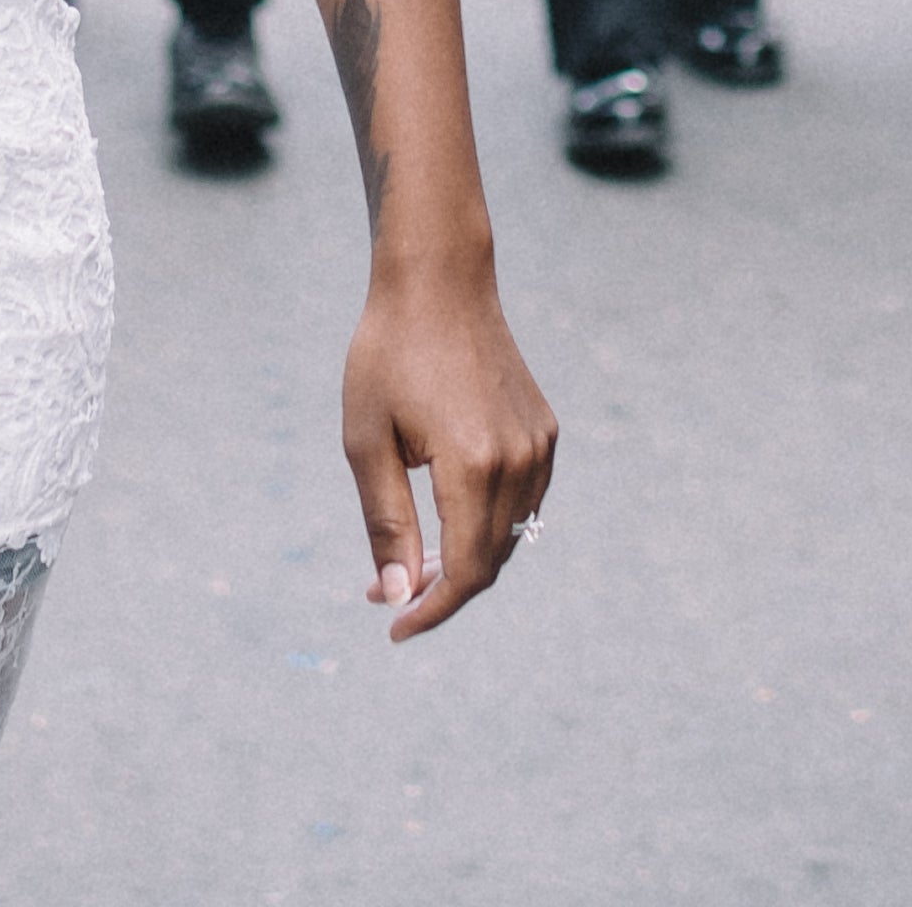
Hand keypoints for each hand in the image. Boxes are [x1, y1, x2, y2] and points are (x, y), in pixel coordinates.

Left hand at [342, 262, 556, 640]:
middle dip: (440, 588)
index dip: (432, 611)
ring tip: (413, 556)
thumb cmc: (388, 356)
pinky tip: (447, 514)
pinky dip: (488, 524)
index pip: (466, 571)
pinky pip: (523, 501)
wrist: (438, 282)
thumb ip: (386, 524)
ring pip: (510, 535)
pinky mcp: (544, 430)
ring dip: (466, 559)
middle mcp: (519, 459)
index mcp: (473, 464)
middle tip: (387, 591)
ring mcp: (538, 444)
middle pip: (490, 561)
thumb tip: (397, 593)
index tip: (394, 629)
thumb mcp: (367, 443)